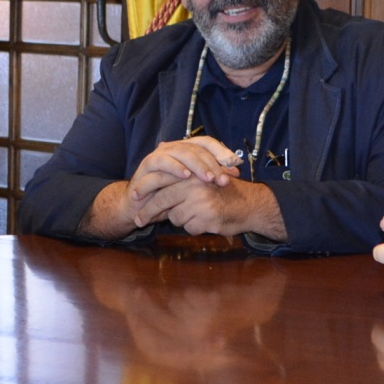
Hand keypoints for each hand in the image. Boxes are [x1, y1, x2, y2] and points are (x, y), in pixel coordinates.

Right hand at [76, 138, 240, 239]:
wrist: (140, 208)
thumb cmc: (169, 198)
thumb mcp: (192, 189)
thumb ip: (209, 180)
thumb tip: (235, 176)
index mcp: (186, 150)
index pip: (207, 143)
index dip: (222, 152)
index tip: (235, 168)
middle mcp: (173, 148)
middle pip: (196, 147)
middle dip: (213, 163)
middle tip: (224, 179)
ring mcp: (160, 154)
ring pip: (181, 151)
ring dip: (197, 165)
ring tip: (209, 178)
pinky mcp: (147, 164)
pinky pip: (162, 161)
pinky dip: (175, 167)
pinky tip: (186, 176)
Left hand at [136, 175, 286, 240]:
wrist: (250, 204)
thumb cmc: (224, 191)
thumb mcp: (203, 175)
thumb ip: (181, 171)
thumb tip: (159, 156)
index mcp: (192, 173)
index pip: (161, 180)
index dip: (145, 191)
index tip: (133, 199)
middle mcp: (194, 185)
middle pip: (162, 200)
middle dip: (148, 212)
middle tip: (138, 220)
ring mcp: (200, 202)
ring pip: (175, 217)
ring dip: (182, 219)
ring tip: (198, 213)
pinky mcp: (207, 218)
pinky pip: (189, 227)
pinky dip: (194, 227)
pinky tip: (206, 221)